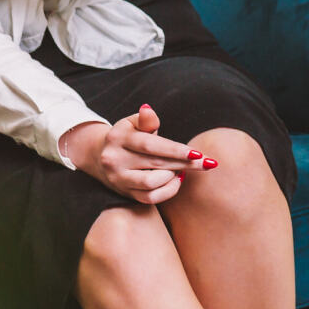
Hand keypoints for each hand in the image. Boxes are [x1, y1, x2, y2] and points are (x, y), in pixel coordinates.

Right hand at [61, 106, 216, 205]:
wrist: (100, 156)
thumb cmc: (128, 136)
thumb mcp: (133, 123)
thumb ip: (145, 120)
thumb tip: (148, 110)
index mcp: (118, 138)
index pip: (150, 145)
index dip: (175, 150)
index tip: (198, 153)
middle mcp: (114, 160)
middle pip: (155, 164)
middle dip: (185, 164)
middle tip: (208, 163)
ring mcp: (118, 179)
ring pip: (152, 184)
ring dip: (173, 177)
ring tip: (183, 168)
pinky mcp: (124, 193)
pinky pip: (150, 198)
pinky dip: (167, 191)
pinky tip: (176, 180)